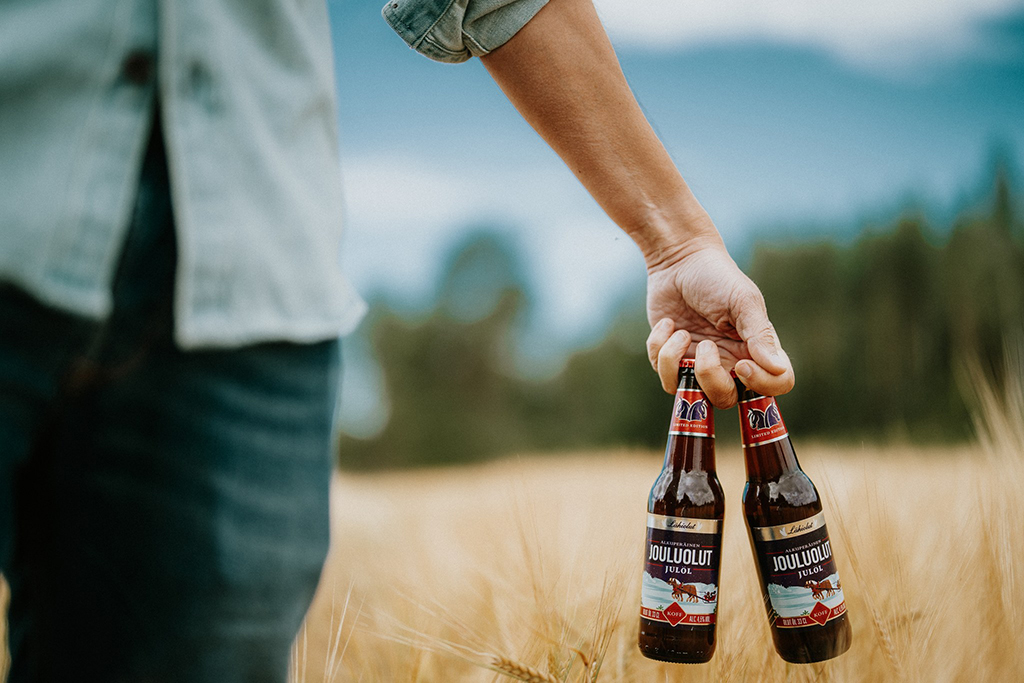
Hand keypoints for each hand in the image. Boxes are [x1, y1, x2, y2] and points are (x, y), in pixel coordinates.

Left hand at [644, 238, 793, 407]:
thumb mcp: (743, 300)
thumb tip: (777, 368)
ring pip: (689, 392)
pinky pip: (664, 374)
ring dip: (678, 362)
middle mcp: (730, 362)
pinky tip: (667, 324)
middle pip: (726, 399)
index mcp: (757, 349)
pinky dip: (661, 348)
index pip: (776, 385)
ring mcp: (699, 364)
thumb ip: (760, 334)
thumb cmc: (717, 277)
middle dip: (709, 378)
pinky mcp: (672, 359)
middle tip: (705, 347)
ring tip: (681, 332)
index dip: (762, 384)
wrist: (678, 261)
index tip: (741, 364)